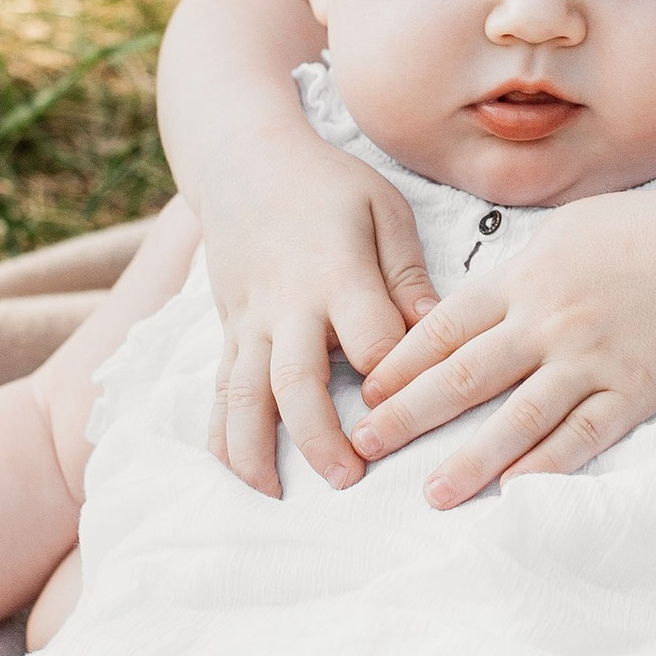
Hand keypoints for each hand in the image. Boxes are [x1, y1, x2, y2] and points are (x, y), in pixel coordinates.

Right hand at [201, 142, 436, 494]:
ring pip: (244, 395)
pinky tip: (232, 472)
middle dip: (319, 436)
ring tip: (276, 495)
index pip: (369, 340)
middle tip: (348, 479)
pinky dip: (220, 434)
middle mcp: (286, 305)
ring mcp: (248, 321)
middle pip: (295, 381)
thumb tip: (437, 335)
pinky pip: (218, 389)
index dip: (393, 381)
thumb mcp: (383, 209)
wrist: (242, 161)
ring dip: (257, 449)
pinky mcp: (227, 330)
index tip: (416, 411)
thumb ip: (407, 275)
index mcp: (336, 273)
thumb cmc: (327, 184)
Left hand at [350, 194, 655, 506]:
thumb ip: (513, 273)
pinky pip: (580, 437)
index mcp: (524, 278)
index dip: (398, 366)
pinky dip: (545, 466)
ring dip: (468, 460)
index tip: (365, 394)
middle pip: (463, 378)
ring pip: (516, 419)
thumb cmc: (643, 233)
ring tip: (431, 492)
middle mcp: (547, 322)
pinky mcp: (630, 393)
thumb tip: (468, 309)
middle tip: (365, 446)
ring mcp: (589, 361)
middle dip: (407, 416)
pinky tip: (514, 492)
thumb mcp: (564, 230)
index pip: (443, 329)